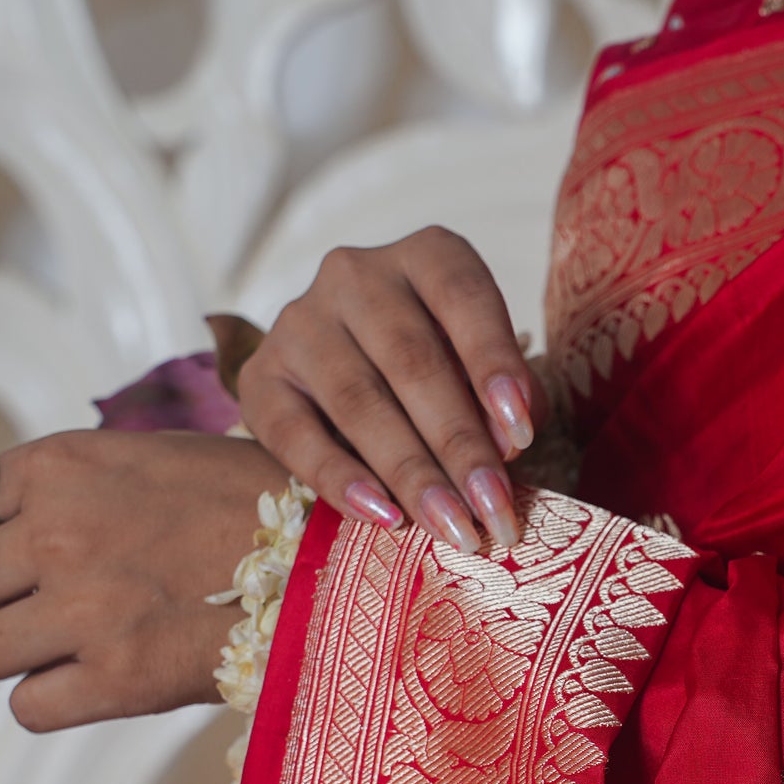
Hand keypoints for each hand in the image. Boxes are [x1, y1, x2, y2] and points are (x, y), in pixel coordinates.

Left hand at [0, 430, 288, 730]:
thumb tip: (11, 529)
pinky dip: (54, 699)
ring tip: (69, 643)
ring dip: (16, 651)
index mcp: (58, 466)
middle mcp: (56, 531)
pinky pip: (28, 708)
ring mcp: (83, 608)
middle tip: (47, 607)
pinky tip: (102, 676)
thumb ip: (67, 489)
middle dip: (1, 599)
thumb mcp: (144, 460)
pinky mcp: (117, 679)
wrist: (337, 555)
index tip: (21, 563)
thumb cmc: (253, 504)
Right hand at [236, 227, 546, 555]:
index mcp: (425, 256)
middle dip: (460, 444)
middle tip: (494, 509)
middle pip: (413, 361)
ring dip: (411, 472)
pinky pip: (296, 434)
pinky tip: (384, 516)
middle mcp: (356, 276)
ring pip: (358, 401)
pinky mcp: (261, 376)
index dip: (495, 366)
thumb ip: (504, 394)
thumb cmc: (438, 365)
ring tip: (452, 526)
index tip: (523, 436)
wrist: (343, 369)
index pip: (463, 298)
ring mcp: (300, 323)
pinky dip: (341, 480)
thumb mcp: (480, 364)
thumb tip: (507, 444)